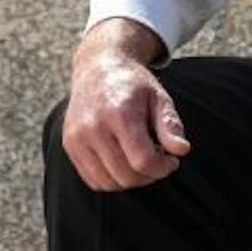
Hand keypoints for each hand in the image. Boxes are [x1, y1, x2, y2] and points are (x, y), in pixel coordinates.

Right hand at [60, 18, 191, 190]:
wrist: (98, 67)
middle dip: (149, 176)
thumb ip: (170, 124)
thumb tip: (182, 150)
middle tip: (158, 160)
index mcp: (120, 113)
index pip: (142, 160)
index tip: (172, 161)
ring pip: (108, 183)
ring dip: (130, 180)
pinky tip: (123, 162)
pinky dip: (111, 179)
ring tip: (141, 160)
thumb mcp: (158, 97)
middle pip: (125, 176)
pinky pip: (92, 179)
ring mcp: (77, 138)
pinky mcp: (70, 145)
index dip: (162, 168)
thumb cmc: (133, 84)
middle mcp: (94, 127)